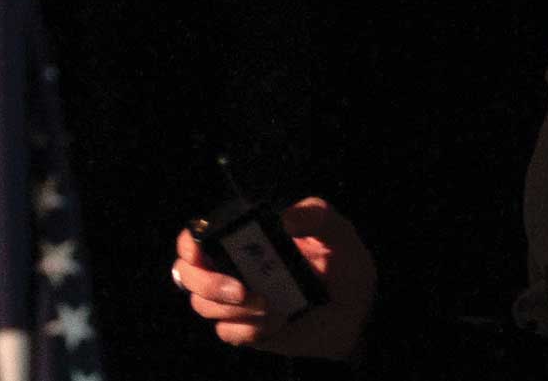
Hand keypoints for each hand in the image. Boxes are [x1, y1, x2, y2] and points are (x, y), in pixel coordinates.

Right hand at [172, 197, 375, 358]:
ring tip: (270, 304)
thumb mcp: (337, 232)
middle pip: (187, 274)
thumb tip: (284, 219)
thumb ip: (315, 215)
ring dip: (232, 307)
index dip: (190, 244)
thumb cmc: (344, 263)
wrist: (360, 310)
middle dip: (206, 282)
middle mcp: (235, 267)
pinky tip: (278, 320)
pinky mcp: (248, 329)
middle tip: (242, 289)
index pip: (199, 237)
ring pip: (202, 305)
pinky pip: (228, 332)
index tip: (200, 251)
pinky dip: (249, 328)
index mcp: (248, 239)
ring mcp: (239, 300)